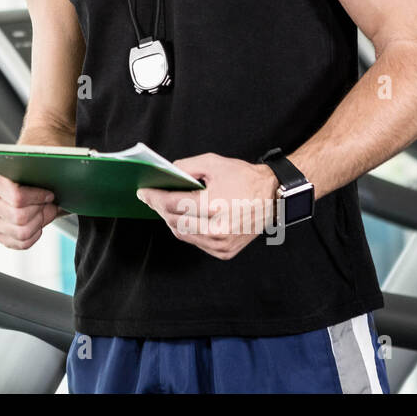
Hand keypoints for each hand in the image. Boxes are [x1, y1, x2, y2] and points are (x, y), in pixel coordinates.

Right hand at [0, 172, 60, 249]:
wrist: (31, 192)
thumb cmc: (33, 182)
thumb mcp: (37, 174)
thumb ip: (40, 178)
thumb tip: (49, 195)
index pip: (17, 197)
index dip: (37, 198)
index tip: (49, 195)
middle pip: (20, 217)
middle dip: (38, 212)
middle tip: (44, 204)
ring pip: (22, 233)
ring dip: (37, 223)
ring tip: (40, 214)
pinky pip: (23, 243)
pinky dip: (35, 235)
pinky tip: (35, 224)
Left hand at [136, 153, 279, 259]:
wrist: (273, 196)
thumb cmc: (244, 178)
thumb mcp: (213, 163)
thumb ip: (185, 167)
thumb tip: (165, 175)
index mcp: (213, 206)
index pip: (172, 204)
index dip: (154, 197)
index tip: (143, 192)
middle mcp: (217, 229)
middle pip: (174, 221)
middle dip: (159, 208)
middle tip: (152, 198)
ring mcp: (221, 244)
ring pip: (183, 234)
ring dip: (171, 220)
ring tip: (166, 207)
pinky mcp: (225, 251)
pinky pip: (196, 242)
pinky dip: (187, 231)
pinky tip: (186, 218)